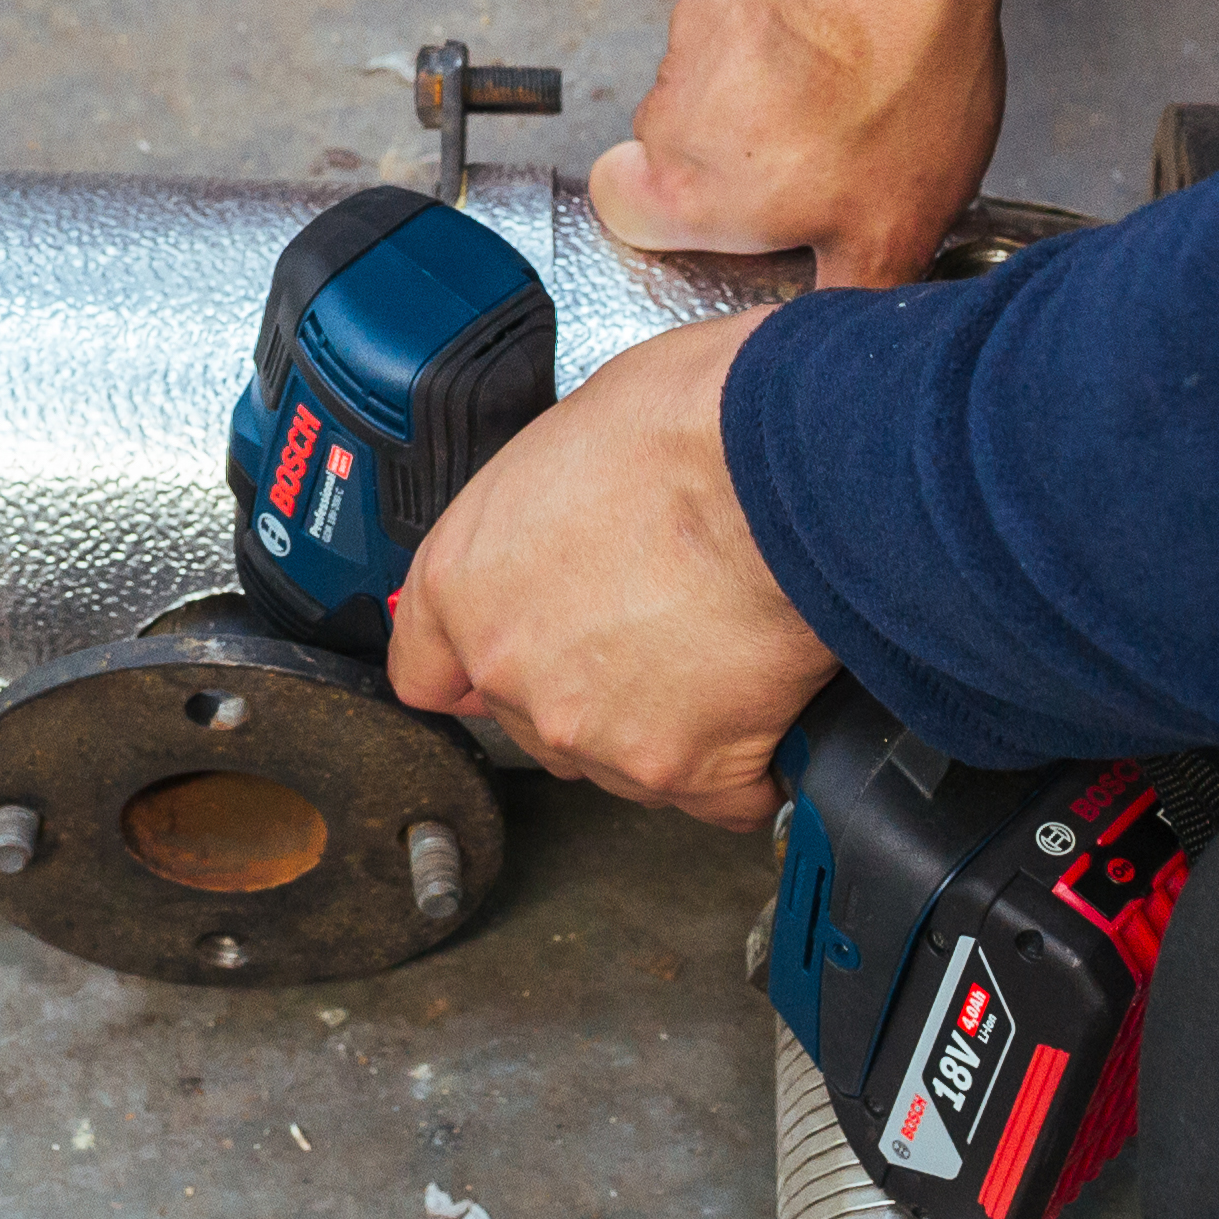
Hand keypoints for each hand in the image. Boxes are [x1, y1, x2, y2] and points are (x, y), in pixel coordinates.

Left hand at [387, 315, 834, 824]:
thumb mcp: (573, 435)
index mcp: (467, 583)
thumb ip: (542, 513)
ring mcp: (600, 733)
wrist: (791, 469)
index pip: (427, 668)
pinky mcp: (689, 771)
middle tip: (654, 616)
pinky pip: (720, 792)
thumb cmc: (692, 426)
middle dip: (588, 681)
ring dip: (667, 718)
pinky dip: (747, 760)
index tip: (512, 655)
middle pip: (535, 715)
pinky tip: (767, 698)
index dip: (475, 662)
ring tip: (720, 640)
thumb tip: (573, 520)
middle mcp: (517, 671)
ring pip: (623, 757)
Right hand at [591, 0, 1045, 284]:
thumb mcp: (897, 229)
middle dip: (744, 157)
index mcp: (688, 189)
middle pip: (680, 146)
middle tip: (828, 159)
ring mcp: (694, 26)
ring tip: (862, 87)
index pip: (619, 213)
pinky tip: (865, 29)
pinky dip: (794, 26)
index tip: (729, 224)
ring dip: (773, 90)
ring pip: (718, 78)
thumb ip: (853, 293)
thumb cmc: (887, 78)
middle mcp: (671, 108)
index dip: (666, 222)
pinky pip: (751, 14)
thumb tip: (850, 326)